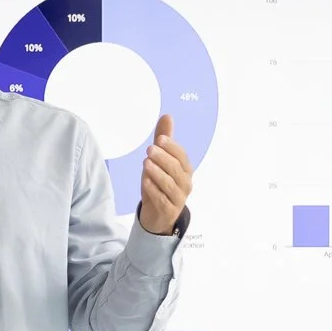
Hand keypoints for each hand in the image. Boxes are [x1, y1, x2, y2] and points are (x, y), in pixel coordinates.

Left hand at [135, 115, 193, 235]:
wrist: (156, 214)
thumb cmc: (159, 184)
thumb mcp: (158, 160)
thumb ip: (163, 140)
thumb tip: (167, 116)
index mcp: (185, 170)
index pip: (181, 157)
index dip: (172, 148)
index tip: (159, 139)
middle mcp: (185, 184)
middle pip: (176, 170)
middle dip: (163, 159)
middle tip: (150, 149)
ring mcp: (178, 198)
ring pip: (170, 185)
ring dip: (158, 173)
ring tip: (146, 164)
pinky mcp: (169, 211)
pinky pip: (162, 200)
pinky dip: (154, 190)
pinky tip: (146, 182)